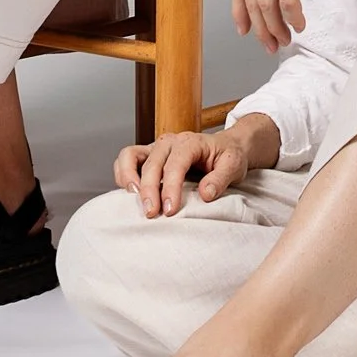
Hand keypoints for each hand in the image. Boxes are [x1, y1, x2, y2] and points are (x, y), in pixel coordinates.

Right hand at [113, 115, 279, 218]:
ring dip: (128, 178)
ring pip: (130, 155)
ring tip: (135, 201)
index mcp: (190, 142)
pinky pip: (126, 160)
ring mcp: (156, 148)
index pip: (176, 163)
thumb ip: (221, 179)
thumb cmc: (228, 157)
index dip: (171, 187)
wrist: (226, 147)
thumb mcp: (234, 165)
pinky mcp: (148, 156)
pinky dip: (123, 175)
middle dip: (149, 190)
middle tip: (152, 214)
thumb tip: (205, 194)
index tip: (170, 210)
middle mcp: (169, 142)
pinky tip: (131, 195)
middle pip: (152, 163)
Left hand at [231, 0, 356, 53]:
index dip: (239, 12)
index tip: (245, 29)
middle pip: (251, 0)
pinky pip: (288, 0)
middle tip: (270, 44)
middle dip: (259, 28)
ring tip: (285, 39)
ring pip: (266, 4)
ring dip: (275, 27)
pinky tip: (299, 23)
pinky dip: (292, 17)